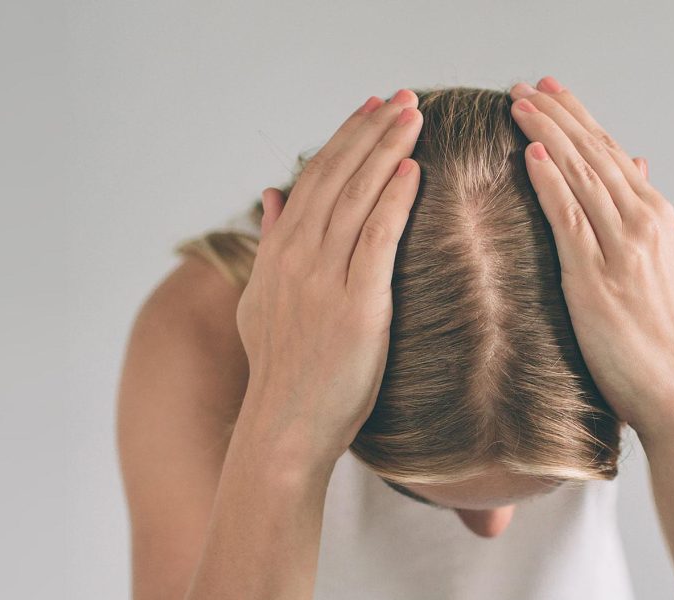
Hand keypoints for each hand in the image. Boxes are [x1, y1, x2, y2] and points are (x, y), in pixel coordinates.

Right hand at [235, 89, 422, 466]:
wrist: (284, 426)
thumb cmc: (282, 369)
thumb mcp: (259, 300)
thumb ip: (269, 244)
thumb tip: (272, 195)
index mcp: (277, 253)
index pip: (314, 179)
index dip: (345, 138)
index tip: (370, 108)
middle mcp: (296, 257)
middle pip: (338, 176)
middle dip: (371, 131)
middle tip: (403, 98)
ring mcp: (324, 280)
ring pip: (357, 198)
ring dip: (387, 151)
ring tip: (413, 117)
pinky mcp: (356, 306)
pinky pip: (376, 240)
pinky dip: (394, 201)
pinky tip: (412, 171)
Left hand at [509, 77, 673, 438]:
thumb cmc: (667, 338)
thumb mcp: (670, 270)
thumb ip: (653, 223)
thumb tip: (644, 176)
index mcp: (657, 220)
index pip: (612, 154)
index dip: (579, 120)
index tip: (551, 94)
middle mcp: (643, 225)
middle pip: (595, 155)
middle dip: (558, 116)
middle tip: (524, 87)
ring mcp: (622, 251)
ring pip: (582, 177)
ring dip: (547, 136)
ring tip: (517, 106)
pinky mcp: (597, 280)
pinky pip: (570, 220)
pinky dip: (550, 184)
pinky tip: (530, 156)